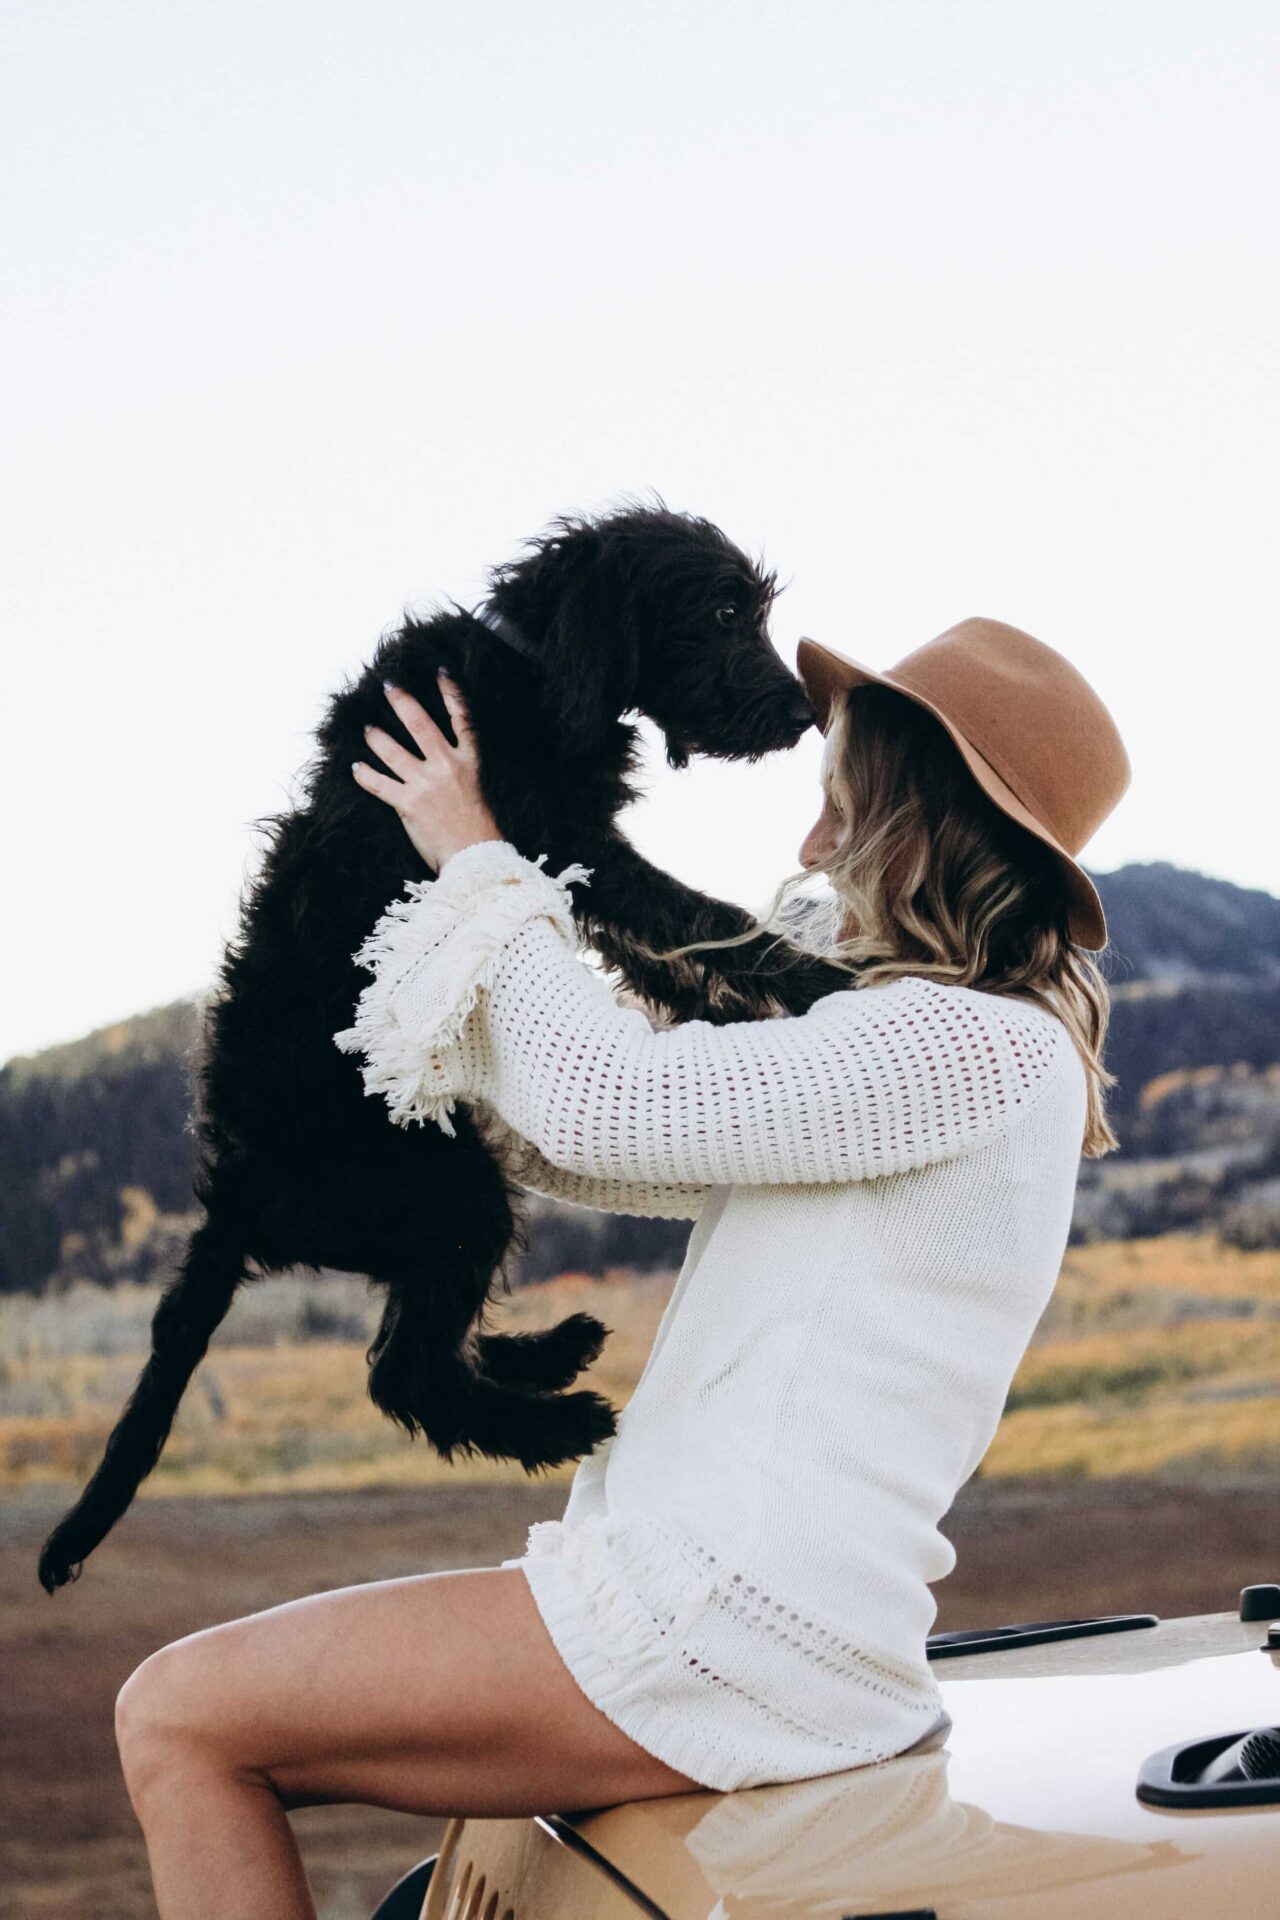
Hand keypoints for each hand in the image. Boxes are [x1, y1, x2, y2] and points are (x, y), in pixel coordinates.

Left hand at [351, 670, 504, 871]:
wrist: (476, 858)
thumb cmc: (479, 828)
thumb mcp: (478, 789)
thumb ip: (461, 769)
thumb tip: (442, 759)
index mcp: (469, 761)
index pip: (462, 717)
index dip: (451, 692)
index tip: (440, 672)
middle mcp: (446, 766)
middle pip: (419, 724)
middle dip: (401, 701)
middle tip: (388, 686)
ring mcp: (425, 783)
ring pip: (392, 750)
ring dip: (376, 737)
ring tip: (367, 729)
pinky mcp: (407, 803)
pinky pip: (378, 783)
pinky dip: (365, 774)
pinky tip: (357, 768)